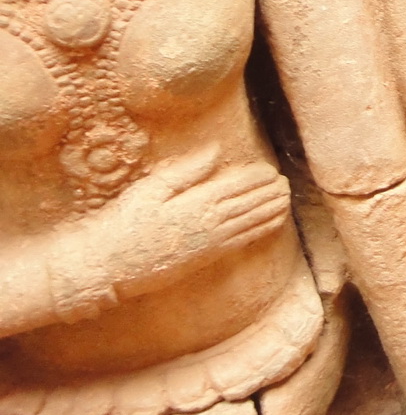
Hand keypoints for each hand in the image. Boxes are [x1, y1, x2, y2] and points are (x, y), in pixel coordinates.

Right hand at [103, 146, 290, 297]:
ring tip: (286, 198)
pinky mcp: (207, 257)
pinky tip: (273, 223)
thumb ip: (187, 170)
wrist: (109, 264)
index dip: (258, 177)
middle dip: (270, 192)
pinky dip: (263, 229)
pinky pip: (243, 240)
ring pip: (252, 221)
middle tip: (285, 182)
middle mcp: (210, 221)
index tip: (271, 170)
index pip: (239, 185)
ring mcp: (211, 241)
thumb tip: (216, 150)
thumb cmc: (126, 221)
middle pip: (250, 202)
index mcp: (198, 200)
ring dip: (272, 209)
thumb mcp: (151, 188)